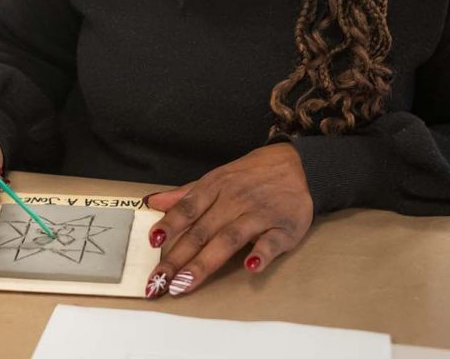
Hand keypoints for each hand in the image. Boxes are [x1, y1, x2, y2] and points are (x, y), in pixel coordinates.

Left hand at [143, 144, 312, 298]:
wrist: (297, 165)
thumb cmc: (250, 176)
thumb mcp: (216, 178)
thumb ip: (185, 195)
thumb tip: (152, 202)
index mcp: (214, 188)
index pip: (187, 209)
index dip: (169, 225)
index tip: (153, 243)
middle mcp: (233, 201)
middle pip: (201, 231)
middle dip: (177, 258)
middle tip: (158, 282)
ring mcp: (259, 214)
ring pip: (229, 239)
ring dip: (206, 262)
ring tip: (185, 283)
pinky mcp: (284, 227)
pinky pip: (271, 241)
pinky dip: (261, 254)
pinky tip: (249, 268)